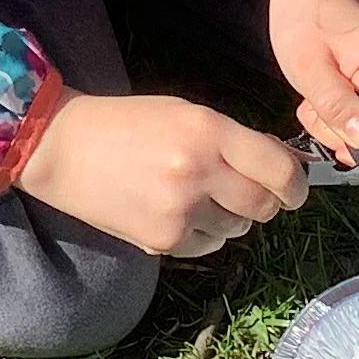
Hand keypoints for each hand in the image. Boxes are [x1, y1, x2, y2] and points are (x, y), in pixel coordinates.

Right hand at [15, 93, 308, 257]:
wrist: (63, 148)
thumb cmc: (128, 124)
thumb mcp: (187, 113)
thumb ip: (235, 139)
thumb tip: (282, 165)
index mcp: (208, 131)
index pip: (278, 169)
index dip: (295, 185)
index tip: (294, 190)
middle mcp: (198, 172)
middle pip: (263, 206)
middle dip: (265, 203)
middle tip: (249, 194)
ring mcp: (179, 211)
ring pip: (236, 228)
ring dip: (229, 217)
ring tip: (195, 195)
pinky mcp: (161, 241)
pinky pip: (207, 245)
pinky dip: (201, 233)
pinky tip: (174, 212)